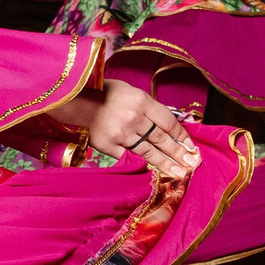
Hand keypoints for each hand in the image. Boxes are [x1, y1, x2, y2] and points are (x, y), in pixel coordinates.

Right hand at [62, 80, 198, 180]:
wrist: (72, 102)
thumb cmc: (100, 93)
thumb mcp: (127, 91)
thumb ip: (146, 106)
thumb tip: (164, 123)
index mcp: (141, 101)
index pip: (168, 121)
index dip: (181, 134)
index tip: (190, 144)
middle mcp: (134, 118)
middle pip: (162, 139)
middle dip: (180, 153)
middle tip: (193, 164)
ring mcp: (121, 133)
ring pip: (149, 152)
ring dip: (166, 164)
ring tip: (180, 174)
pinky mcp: (108, 146)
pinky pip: (129, 158)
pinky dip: (142, 165)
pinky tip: (153, 173)